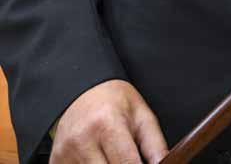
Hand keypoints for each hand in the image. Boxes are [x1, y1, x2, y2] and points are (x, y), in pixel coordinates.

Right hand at [49, 79, 167, 163]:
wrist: (81, 92)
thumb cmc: (115, 102)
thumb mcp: (141, 115)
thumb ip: (155, 145)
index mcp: (107, 125)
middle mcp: (83, 140)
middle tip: (128, 159)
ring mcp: (66, 154)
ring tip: (112, 157)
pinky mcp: (55, 162)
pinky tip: (98, 160)